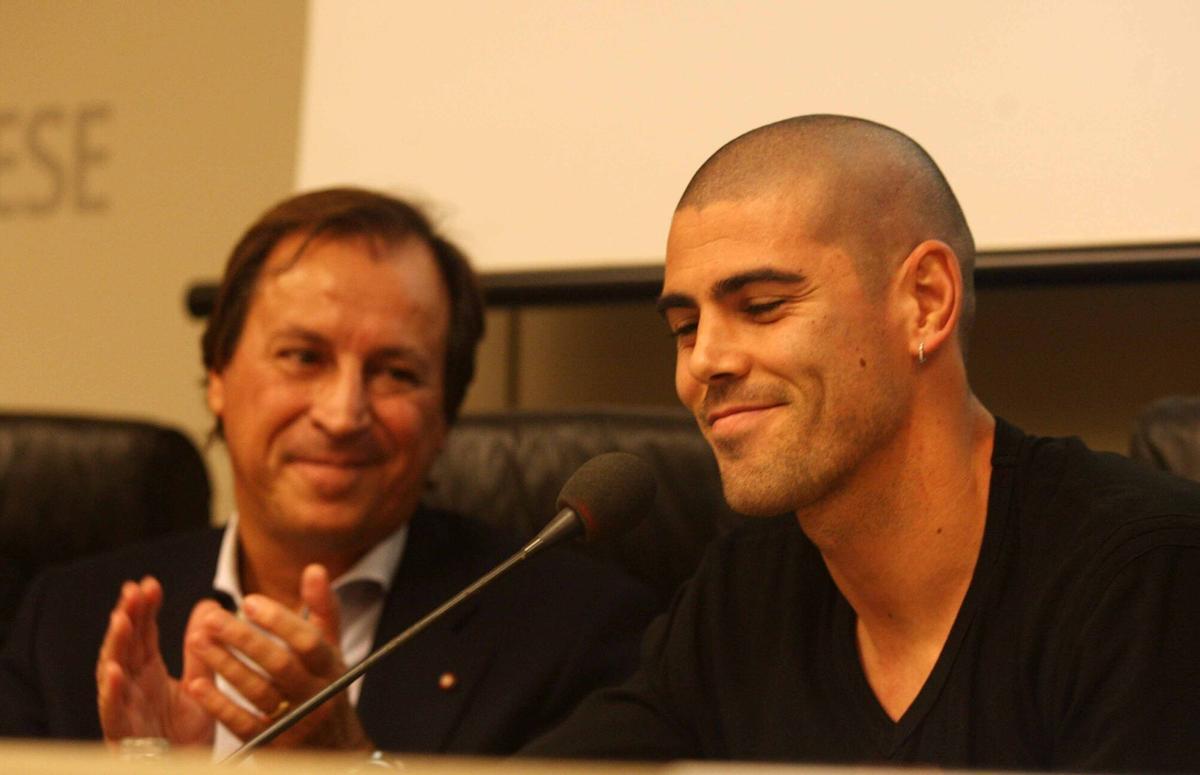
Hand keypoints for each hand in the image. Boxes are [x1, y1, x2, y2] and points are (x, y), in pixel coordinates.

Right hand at [95, 576, 214, 746]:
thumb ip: (201, 651)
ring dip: (114, 647)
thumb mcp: (200, 686)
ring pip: (112, 674)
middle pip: (125, 647)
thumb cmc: (186, 736)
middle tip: (134, 591)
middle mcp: (132, 688)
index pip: (142, 635)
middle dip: (127, 617)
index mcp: (147, 674)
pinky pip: (113, 714)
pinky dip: (111, 694)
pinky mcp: (122, 735)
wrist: (184, 772)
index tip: (149, 584)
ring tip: (121, 620)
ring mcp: (124, 710)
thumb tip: (208, 608)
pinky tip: (114, 673)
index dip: (143, 610)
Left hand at [184, 564, 372, 749]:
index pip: (309, 641)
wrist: (336, 750)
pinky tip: (195, 684)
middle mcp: (317, 696)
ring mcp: (295, 723)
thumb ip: (323, 609)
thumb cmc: (326, 687)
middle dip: (244, 639)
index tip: (248, 601)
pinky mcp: (272, 746)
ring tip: (197, 640)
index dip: (279, 620)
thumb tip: (315, 569)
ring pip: (258, 692)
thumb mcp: (331, 649)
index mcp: (331, 668)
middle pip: (280, 664)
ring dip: (225, 665)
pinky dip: (218, 704)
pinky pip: (242, 725)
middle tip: (212, 618)